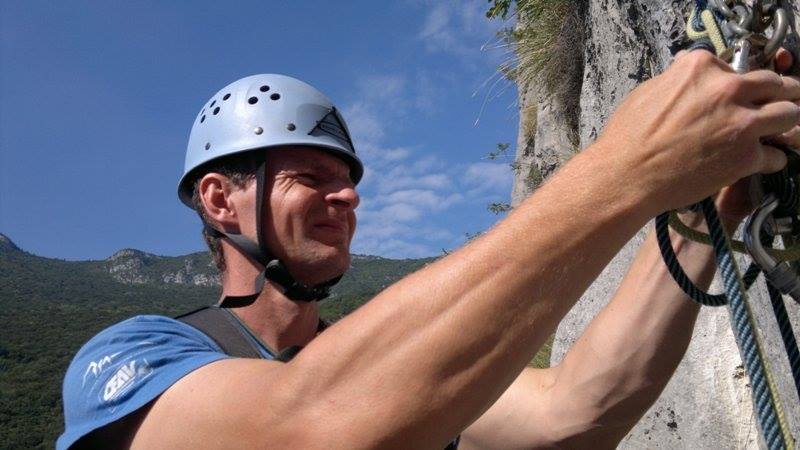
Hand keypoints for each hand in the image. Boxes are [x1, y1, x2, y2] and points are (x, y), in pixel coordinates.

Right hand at [597, 49, 799, 212]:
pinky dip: (767, 160)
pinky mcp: (747, 155)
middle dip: (775, 95)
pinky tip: (753, 164)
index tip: (736, 96)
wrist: (626, 176)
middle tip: (771, 106)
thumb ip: (676, 78)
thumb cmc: (627, 137)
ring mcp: (741, 122)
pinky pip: (776, 156)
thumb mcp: (647, 92)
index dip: (738, 84)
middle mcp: (727, 89)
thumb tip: (685, 68)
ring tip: (772, 133)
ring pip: (789, 114)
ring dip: (781, 123)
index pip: (738, 68)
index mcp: (701, 68)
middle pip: (774, 84)